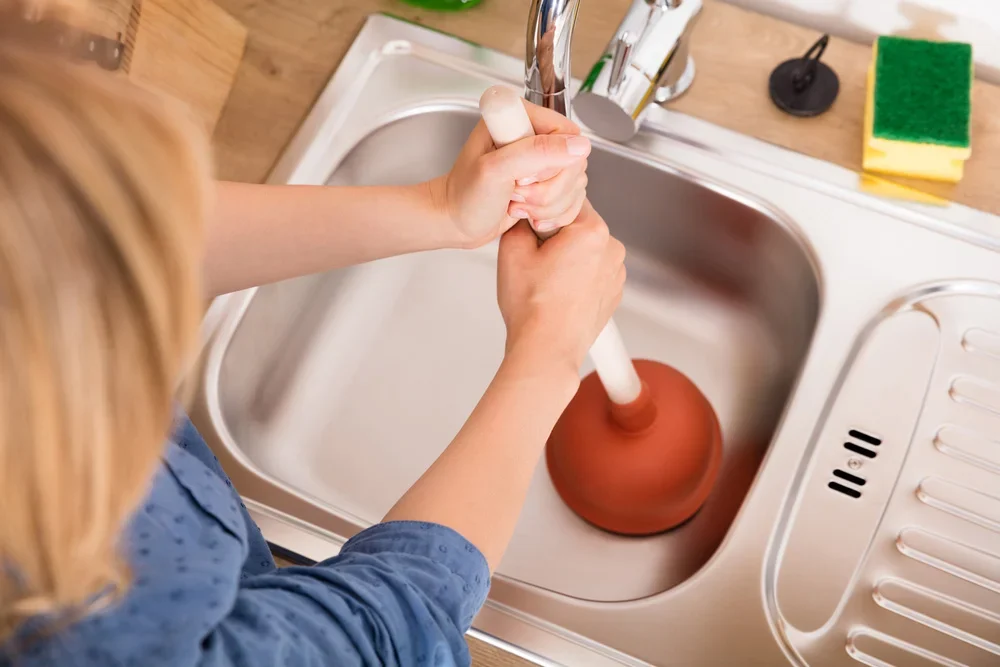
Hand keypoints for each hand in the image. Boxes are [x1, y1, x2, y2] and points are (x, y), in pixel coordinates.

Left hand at [431, 100, 590, 248]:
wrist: (456, 222)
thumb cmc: (465, 196)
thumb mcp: (496, 170)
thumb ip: (536, 152)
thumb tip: (579, 146)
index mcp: (520, 118)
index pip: (568, 134)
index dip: (553, 163)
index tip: (524, 176)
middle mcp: (534, 135)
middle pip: (574, 162)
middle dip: (548, 190)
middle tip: (516, 193)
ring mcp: (543, 161)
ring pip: (575, 184)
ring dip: (548, 205)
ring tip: (516, 203)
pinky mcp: (548, 183)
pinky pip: (573, 198)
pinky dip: (553, 214)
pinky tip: (527, 213)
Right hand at [497, 201, 625, 373]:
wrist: (546, 350)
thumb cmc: (533, 308)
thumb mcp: (512, 250)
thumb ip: (520, 219)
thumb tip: (526, 212)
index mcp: (592, 231)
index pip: (567, 199)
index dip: (543, 212)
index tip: (532, 229)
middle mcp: (612, 249)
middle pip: (579, 225)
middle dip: (556, 236)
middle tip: (535, 259)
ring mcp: (616, 273)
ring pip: (586, 249)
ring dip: (568, 257)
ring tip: (546, 281)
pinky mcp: (613, 293)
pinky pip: (593, 272)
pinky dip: (577, 277)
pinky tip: (558, 293)